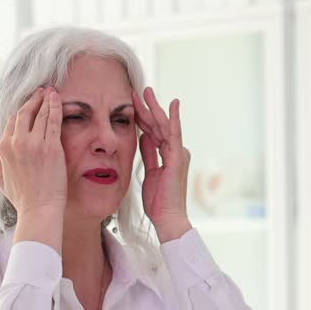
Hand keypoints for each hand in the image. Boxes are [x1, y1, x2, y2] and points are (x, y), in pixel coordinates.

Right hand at [0, 87, 66, 250]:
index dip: (20, 111)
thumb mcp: (1, 178)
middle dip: (33, 100)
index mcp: (4, 149)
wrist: (39, 209)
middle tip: (41, 91)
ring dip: (46, 100)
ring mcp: (34, 143)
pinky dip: (55, 107)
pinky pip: (53, 121)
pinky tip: (58, 99)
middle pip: (24, 114)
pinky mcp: (50, 146)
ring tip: (51, 91)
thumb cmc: (23, 198)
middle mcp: (16, 143)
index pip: (11, 122)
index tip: (29, 104)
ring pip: (39, 114)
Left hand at [133, 87, 190, 242]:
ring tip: (147, 92)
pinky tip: (172, 104)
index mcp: (168, 156)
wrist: (167, 218)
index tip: (133, 105)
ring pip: (164, 126)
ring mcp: (178, 154)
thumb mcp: (149, 173)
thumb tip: (142, 137)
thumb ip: (148, 154)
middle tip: (139, 91)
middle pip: (159, 125)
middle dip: (148, 108)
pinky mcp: (177, 158)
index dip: (143, 118)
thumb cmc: (158, 202)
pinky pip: (173, 134)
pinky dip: (173, 119)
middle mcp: (175, 152)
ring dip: (155, 108)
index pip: (153, 132)